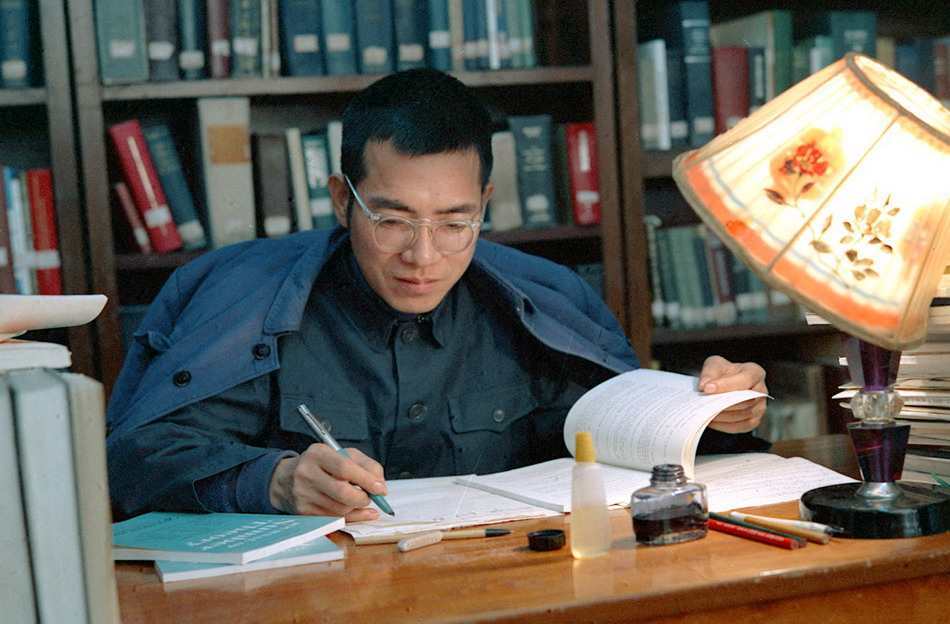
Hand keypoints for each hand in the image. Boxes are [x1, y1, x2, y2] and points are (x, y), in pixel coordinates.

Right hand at [269, 444, 386, 521]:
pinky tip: (358, 512)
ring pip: (340, 509)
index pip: (345, 468)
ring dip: (356, 508)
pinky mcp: (303, 512)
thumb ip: (367, 466)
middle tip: (371, 497)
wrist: (286, 479)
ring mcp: (303, 495)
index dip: (366, 480)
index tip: (380, 488)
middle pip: (342, 492)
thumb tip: (380, 485)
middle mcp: (307, 474)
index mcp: (317, 454)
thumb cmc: (321, 465)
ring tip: (358, 499)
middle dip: (363, 498)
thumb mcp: (344, 455)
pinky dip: (351, 518)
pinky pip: (334, 520)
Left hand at [698, 355, 767, 433]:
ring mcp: (760, 407)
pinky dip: (725, 426)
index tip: (707, 388)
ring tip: (706, 412)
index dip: (726, 385)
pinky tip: (712, 421)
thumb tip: (704, 386)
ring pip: (744, 415)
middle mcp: (761, 390)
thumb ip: (709, 373)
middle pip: (746, 400)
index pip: (745, 380)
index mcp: (754, 372)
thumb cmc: (722, 372)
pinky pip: (742, 426)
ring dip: (723, 416)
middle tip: (705, 404)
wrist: (724, 384)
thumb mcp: (714, 365)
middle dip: (723, 403)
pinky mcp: (754, 420)